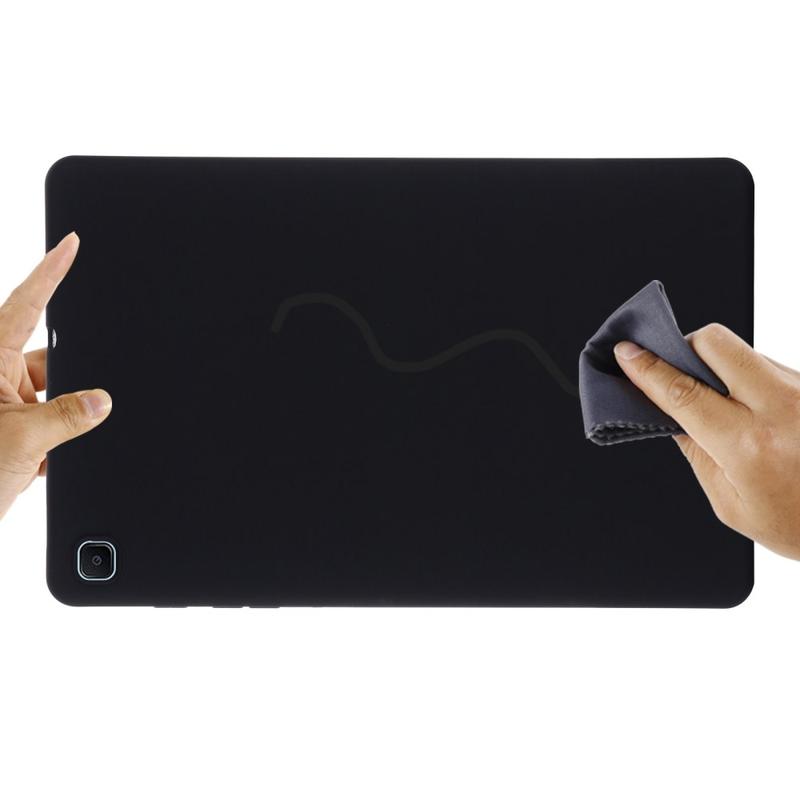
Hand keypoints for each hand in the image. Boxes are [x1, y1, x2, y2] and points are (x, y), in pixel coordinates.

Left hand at [0, 233, 110, 519]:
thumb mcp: (23, 440)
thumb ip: (68, 415)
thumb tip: (103, 399)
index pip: (25, 306)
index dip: (50, 272)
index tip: (69, 243)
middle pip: (49, 360)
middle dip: (71, 381)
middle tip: (73, 405)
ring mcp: (2, 408)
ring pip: (53, 397)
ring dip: (64, 421)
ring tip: (53, 447)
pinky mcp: (12, 434)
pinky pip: (50, 424)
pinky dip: (60, 442)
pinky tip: (53, 460)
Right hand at [614, 326, 799, 559]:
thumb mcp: (732, 504)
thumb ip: (697, 452)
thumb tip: (669, 413)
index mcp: (750, 446)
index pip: (684, 392)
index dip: (647, 369)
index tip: (627, 352)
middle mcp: (783, 409)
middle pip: (715, 343)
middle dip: (686, 347)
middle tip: (678, 369)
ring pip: (745, 352)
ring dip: (722, 369)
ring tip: (730, 408)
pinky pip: (772, 367)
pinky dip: (752, 381)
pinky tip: (760, 414)